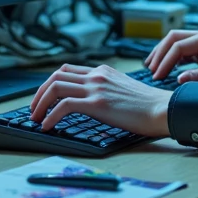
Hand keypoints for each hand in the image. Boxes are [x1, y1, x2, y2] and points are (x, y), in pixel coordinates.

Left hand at [30, 64, 170, 137]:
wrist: (163, 109)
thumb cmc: (148, 105)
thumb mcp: (123, 90)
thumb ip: (106, 90)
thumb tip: (91, 103)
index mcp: (103, 71)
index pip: (67, 70)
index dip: (49, 84)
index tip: (43, 99)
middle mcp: (97, 75)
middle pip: (55, 76)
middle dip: (39, 94)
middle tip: (34, 110)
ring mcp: (96, 87)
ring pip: (55, 87)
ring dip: (40, 104)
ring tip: (36, 119)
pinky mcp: (98, 103)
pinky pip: (64, 105)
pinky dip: (51, 116)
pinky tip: (48, 127)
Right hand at [146, 27, 197, 84]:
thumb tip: (178, 79)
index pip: (179, 45)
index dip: (165, 61)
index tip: (157, 76)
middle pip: (174, 38)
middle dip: (160, 53)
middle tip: (150, 70)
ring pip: (179, 42)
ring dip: (166, 53)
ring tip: (153, 68)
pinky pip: (188, 50)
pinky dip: (176, 58)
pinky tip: (169, 69)